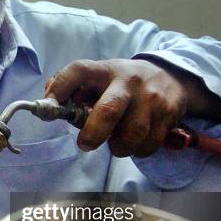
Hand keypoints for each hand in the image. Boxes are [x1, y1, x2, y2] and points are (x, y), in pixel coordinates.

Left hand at [45, 59, 188, 157]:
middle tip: (85, 144)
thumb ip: (75, 90)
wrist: (171, 77)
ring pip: (131, 134)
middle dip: (93, 133)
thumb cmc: (123, 85)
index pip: (78, 70)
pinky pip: (149, 143)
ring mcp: (151, 97)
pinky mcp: (169, 112)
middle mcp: (129, 81)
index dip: (60, 87)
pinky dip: (138, 150)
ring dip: (119, 147)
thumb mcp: (100, 79)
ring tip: (116, 143)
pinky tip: (136, 141)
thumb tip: (49, 105)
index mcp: (105, 70)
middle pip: (108, 110)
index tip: (49, 104)